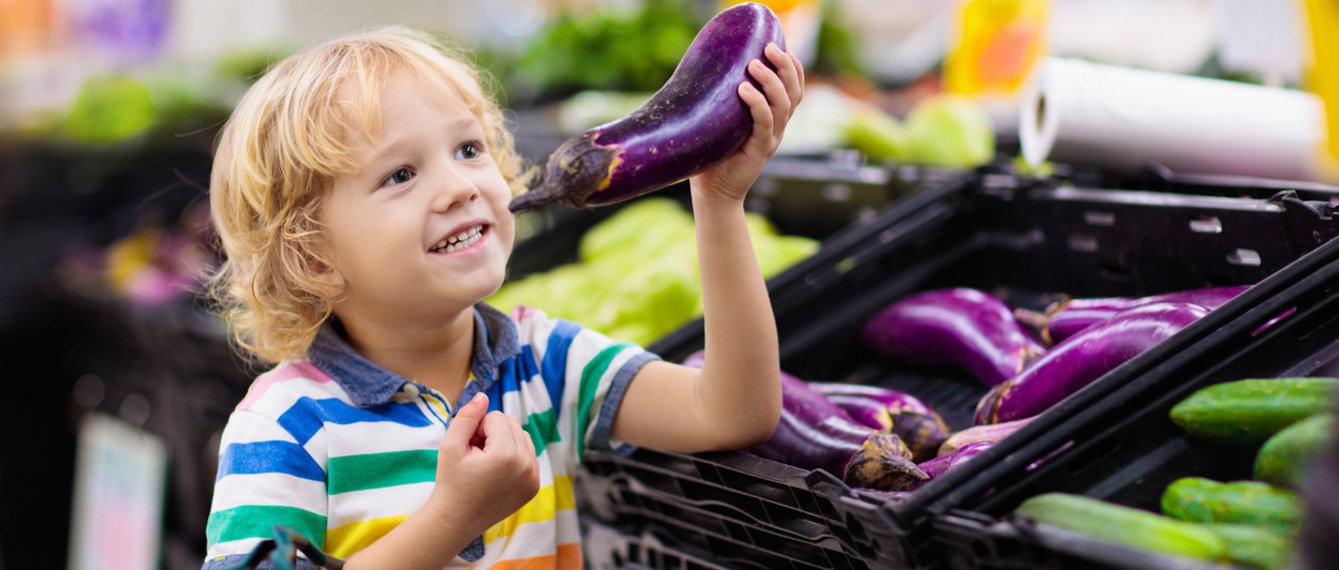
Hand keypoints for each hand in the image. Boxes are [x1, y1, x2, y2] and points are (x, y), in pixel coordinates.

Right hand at [429, 393, 539, 534]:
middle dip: (492, 433)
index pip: (496, 417)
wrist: (456, 521)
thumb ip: (466, 417)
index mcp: (507, 455)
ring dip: (504, 442)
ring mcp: (533, 477)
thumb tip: (483, 395)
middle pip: (512, 423)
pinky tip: (496, 472)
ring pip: (522, 436)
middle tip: (476, 456)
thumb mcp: (450, 446)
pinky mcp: (535, 485)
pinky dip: (513, 456)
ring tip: (486, 464)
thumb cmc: (450, 482)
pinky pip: (528, 453)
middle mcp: (526, 466)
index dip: (477, 429)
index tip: (469, 450)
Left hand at [690, 43, 804, 202]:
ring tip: (753, 65)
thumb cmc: (714, 153)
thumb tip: (709, 62)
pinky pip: (764, 123)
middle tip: (769, 47)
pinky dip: (757, 104)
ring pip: (783, 105)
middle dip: (785, 66)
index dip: (794, 67)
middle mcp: (777, 127)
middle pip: (794, 92)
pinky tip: (743, 89)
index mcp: (773, 118)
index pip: (794, 89)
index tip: (782, 45)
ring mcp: (771, 139)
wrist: (713, 192)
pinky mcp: (760, 151)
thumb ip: (726, 97)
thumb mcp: (723, 120)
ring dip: (770, 81)